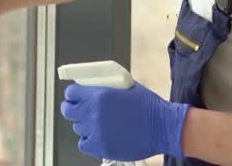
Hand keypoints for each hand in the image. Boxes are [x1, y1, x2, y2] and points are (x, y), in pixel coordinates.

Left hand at [59, 83, 188, 161]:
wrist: (163, 127)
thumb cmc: (148, 106)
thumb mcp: (125, 86)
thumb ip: (106, 87)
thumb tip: (92, 86)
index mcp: (98, 94)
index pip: (71, 93)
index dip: (72, 95)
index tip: (75, 97)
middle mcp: (94, 112)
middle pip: (68, 111)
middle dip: (73, 109)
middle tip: (81, 111)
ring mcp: (96, 131)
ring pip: (78, 128)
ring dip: (86, 125)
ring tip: (100, 124)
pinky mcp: (101, 147)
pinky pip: (84, 143)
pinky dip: (89, 140)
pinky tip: (100, 135)